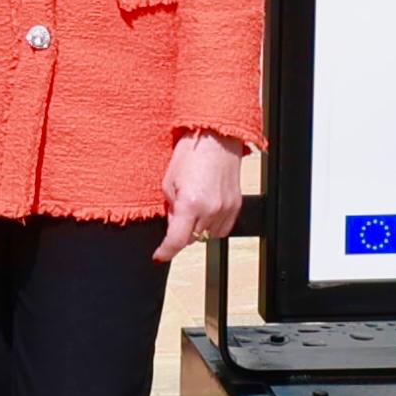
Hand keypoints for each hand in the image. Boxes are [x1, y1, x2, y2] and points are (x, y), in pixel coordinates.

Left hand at [151, 131, 244, 264]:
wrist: (216, 138)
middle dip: (180, 230)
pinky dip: (211, 224)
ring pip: (206, 235)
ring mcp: (226, 210)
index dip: (165, 252)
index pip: (176, 241)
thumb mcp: (168, 182)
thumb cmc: (190, 154)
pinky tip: (206, 208)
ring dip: (196, 227)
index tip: (159, 256)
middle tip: (177, 211)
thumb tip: (172, 226)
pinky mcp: (236, 206)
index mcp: (190, 204)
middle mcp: (210, 210)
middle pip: (191, 239)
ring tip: (193, 204)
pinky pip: (221, 228)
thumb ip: (170, 209)